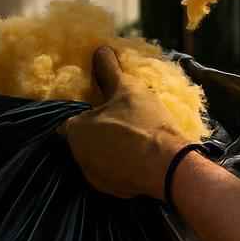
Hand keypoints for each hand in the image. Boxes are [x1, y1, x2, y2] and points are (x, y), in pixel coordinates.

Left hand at [63, 47, 192, 200]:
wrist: (168, 165)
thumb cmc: (142, 121)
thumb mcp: (126, 87)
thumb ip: (108, 69)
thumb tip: (99, 48)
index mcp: (75, 131)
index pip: (71, 121)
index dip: (88, 114)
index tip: (105, 109)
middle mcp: (78, 157)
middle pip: (84, 141)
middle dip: (98, 132)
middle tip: (121, 121)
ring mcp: (95, 178)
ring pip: (98, 158)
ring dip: (110, 150)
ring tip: (133, 139)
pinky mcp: (113, 192)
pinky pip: (114, 174)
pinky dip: (123, 167)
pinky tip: (140, 158)